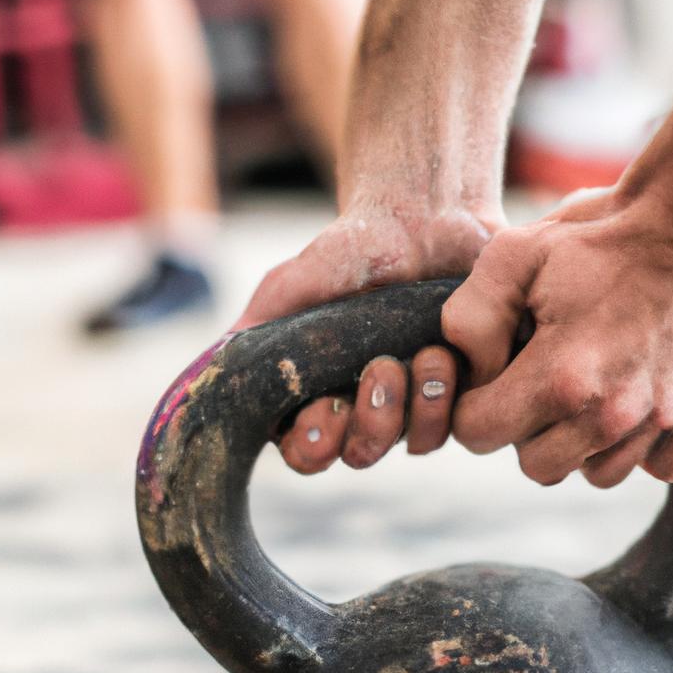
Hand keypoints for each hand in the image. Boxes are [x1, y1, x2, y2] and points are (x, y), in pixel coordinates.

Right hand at [233, 204, 499, 473]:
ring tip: (425, 356)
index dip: (314, 447)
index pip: (306, 452)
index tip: (325, 413)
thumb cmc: (348, 252)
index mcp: (317, 395)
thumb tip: (212, 377)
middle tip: (381, 370)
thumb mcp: (291, 287)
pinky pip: (459, 422)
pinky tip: (447, 353)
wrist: (420, 219)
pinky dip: (449, 396)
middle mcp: (366, 408)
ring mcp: (415, 403)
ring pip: (415, 443)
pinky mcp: (461, 389)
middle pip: (363, 453)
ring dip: (416, 407)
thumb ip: (255, 333)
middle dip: (372, 424)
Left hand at [441, 189, 672, 486]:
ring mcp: (664, 421)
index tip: (498, 380)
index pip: (478, 435)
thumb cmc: (605, 237)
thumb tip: (466, 374)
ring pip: (597, 474)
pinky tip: (643, 398)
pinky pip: (659, 469)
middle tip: (551, 379)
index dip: (477, 406)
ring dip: (588, 441)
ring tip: (601, 384)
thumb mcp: (516, 253)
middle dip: (530, 429)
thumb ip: (470, 319)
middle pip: (536, 466)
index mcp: (560, 377)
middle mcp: (612, 413)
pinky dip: (646, 446)